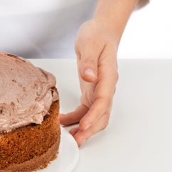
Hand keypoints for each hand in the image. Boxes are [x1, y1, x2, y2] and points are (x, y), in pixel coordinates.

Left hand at [59, 19, 118, 145]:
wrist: (101, 31)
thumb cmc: (96, 35)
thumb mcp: (89, 44)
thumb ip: (89, 61)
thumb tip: (89, 76)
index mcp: (107, 77)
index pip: (103, 101)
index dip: (94, 116)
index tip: (84, 126)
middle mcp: (105, 87)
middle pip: (101, 114)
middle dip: (90, 130)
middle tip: (76, 141)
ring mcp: (99, 90)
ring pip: (95, 115)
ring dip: (84, 128)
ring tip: (70, 138)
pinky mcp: (91, 90)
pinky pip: (85, 110)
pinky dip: (76, 118)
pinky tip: (63, 122)